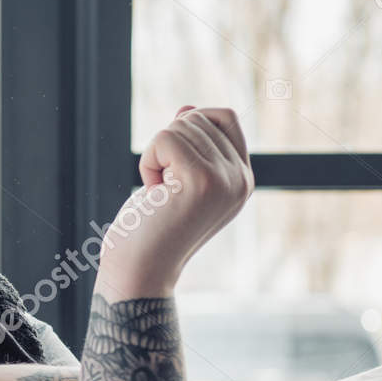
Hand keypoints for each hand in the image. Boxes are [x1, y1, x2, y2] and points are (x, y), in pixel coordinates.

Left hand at [97, 105, 252, 293]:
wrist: (139, 271)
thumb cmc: (150, 228)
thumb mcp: (175, 179)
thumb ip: (188, 146)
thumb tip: (187, 109)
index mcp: (242, 180)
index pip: (225, 117)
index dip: (190, 125)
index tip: (172, 163)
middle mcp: (241, 179)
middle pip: (200, 117)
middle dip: (168, 145)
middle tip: (164, 188)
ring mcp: (225, 180)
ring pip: (181, 125)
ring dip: (155, 156)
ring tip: (160, 195)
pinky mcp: (202, 180)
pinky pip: (165, 138)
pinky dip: (148, 162)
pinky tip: (153, 194)